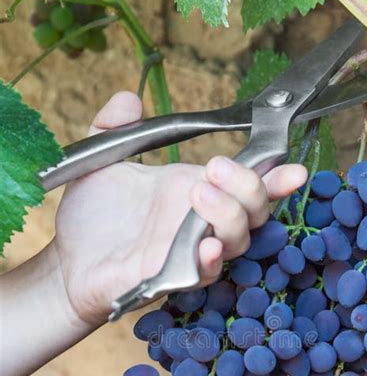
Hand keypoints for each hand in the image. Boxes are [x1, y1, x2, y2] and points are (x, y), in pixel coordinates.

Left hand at [53, 91, 306, 324]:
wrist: (66, 262)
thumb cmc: (91, 218)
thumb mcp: (99, 161)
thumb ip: (113, 128)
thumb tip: (127, 98)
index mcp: (193, 189)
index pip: (247, 183)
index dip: (276, 176)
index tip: (291, 166)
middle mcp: (201, 221)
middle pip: (254, 209)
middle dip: (249, 186)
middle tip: (216, 167)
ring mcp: (191, 250)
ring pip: (238, 239)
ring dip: (230, 215)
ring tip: (200, 193)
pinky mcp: (174, 277)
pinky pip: (206, 272)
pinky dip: (212, 259)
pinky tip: (207, 244)